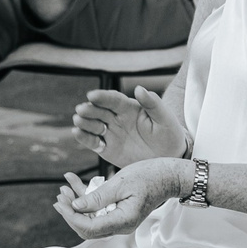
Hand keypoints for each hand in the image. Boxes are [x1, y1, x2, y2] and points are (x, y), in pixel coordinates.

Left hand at [52, 160, 187, 239]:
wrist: (170, 176)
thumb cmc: (150, 176)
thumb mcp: (121, 183)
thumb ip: (97, 197)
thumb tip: (75, 207)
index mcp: (123, 221)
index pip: (88, 227)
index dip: (71, 216)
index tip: (62, 200)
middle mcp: (121, 226)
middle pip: (87, 228)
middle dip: (71, 212)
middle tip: (61, 194)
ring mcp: (121, 221)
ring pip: (91, 220)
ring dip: (77, 205)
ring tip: (65, 188)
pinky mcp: (120, 214)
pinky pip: (99, 212)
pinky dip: (87, 199)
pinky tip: (76, 183)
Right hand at [72, 86, 187, 167]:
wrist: (168, 158)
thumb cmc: (169, 135)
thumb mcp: (165, 118)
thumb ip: (153, 104)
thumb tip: (139, 88)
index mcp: (129, 108)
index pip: (114, 100)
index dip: (103, 97)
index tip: (92, 95)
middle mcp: (116, 118)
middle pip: (99, 111)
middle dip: (89, 109)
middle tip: (82, 109)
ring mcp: (110, 133)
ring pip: (92, 125)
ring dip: (84, 122)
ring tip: (78, 120)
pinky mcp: (105, 148)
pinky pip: (92, 142)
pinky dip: (84, 138)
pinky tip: (77, 133)